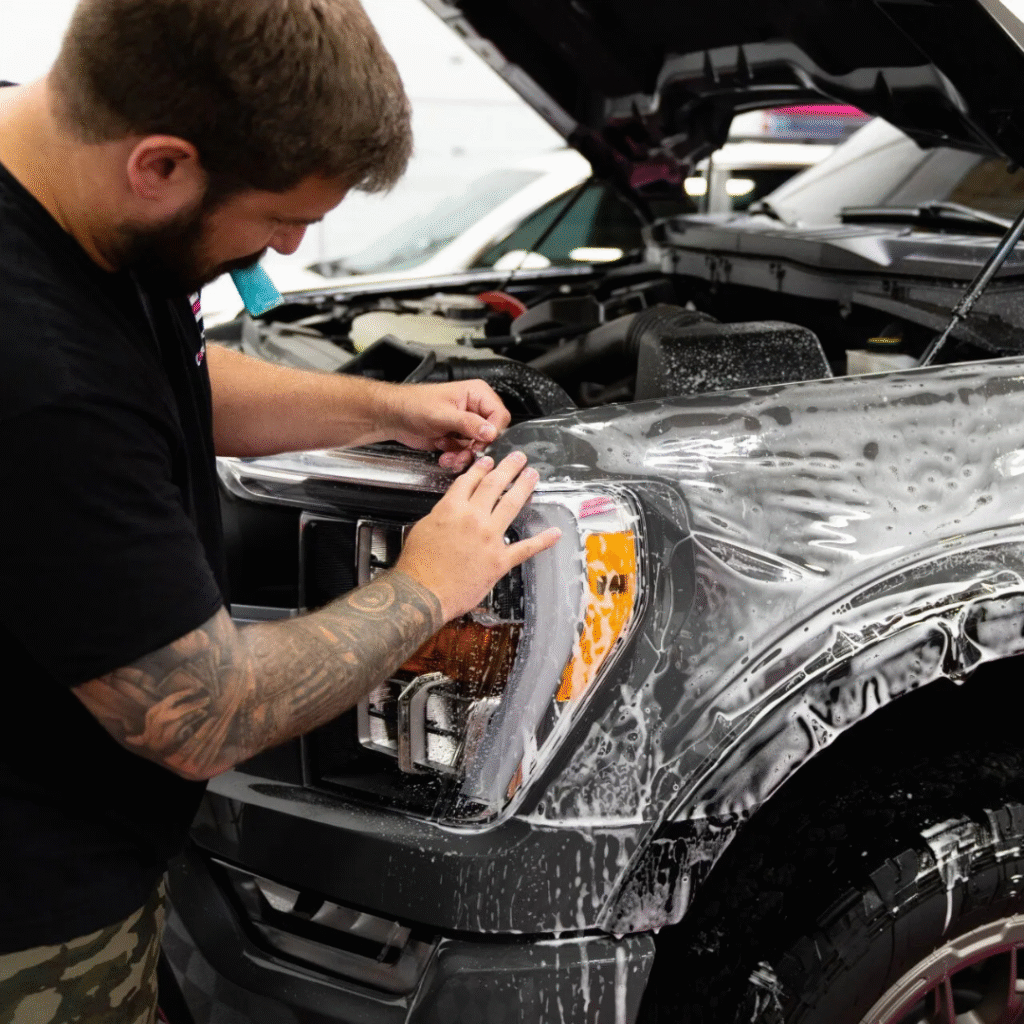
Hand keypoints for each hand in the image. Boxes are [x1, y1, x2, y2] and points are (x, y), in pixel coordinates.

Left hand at [381, 381, 511, 470]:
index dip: (492, 432)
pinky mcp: (458, 438)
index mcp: (477, 394)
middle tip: (463, 453)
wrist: (394, 417)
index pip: (500, 416)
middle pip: (491, 434)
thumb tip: (490, 432)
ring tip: (450, 456)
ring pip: (479, 447)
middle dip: (476, 448)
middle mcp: (475, 409)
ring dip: (464, 455)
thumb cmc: (413, 405)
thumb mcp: (442, 415)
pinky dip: (457, 458)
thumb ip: (468, 423)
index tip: (480, 443)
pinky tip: (445, 455)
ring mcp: (467, 425)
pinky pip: (467, 453)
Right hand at [396, 452, 561, 621]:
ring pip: (511, 504)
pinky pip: (526, 548)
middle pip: (494, 485)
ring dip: (524, 487)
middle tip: (519, 458)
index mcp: (451, 508)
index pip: (470, 480)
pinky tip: (554, 533)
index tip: (489, 461)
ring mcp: (489, 538)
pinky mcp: (499, 560)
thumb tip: (452, 511)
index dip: (482, 468)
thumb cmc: (418, 565)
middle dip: (509, 468)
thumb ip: (441, 515)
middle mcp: (473, 518)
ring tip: (532, 475)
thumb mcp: (422, 528)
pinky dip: (543, 540)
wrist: (422, 592)